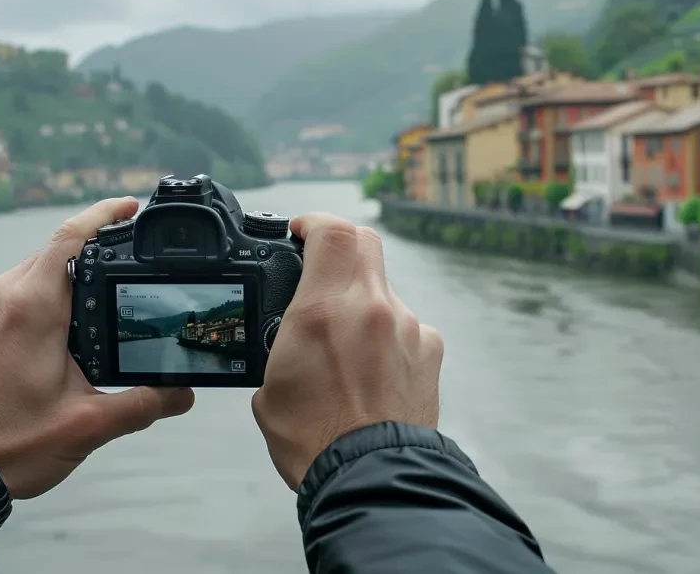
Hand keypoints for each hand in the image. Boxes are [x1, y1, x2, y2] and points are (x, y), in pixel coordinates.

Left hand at [0, 197, 194, 498]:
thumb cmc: (9, 444)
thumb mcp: (89, 425)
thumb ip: (145, 403)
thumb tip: (183, 393)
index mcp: (34, 307)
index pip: (71, 237)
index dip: (104, 215)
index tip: (130, 207)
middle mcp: (0, 295)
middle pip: (54, 253)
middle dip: (92, 256)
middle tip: (127, 270)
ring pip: (30, 273)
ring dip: (64, 282)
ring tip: (95, 310)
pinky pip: (8, 295)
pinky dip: (37, 301)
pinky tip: (57, 335)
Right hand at [251, 214, 443, 489]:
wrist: (371, 478)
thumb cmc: (314, 440)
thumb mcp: (270, 387)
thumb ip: (282, 344)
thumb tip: (290, 340)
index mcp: (324, 310)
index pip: (331, 231)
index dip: (314, 222)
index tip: (300, 231)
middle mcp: (371, 308)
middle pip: (365, 243)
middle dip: (340, 248)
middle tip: (321, 269)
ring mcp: (408, 328)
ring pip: (384, 290)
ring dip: (364, 303)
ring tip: (345, 348)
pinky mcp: (430, 351)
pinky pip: (407, 326)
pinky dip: (389, 336)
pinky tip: (375, 370)